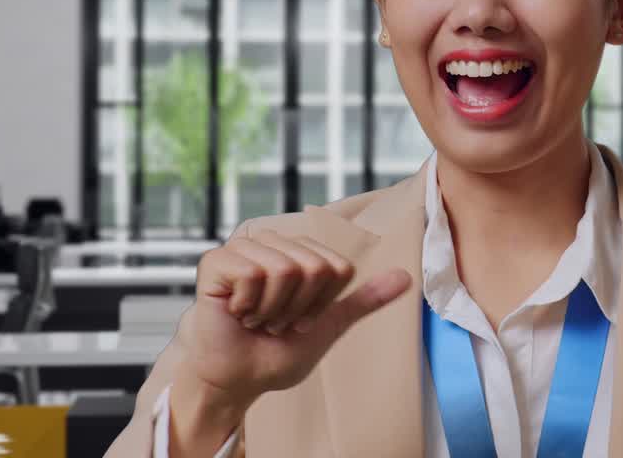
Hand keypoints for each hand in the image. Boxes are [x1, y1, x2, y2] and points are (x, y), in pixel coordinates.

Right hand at [169, 230, 410, 453]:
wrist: (240, 380)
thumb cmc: (279, 352)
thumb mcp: (330, 324)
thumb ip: (364, 300)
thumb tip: (407, 277)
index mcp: (302, 252)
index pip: (338, 268)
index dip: (323, 303)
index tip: (301, 319)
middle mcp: (274, 243)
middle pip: (315, 267)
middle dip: (299, 307)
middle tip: (276, 321)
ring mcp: (244, 249)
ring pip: (285, 269)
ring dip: (273, 309)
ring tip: (256, 317)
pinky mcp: (215, 261)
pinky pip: (251, 274)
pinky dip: (248, 305)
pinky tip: (236, 312)